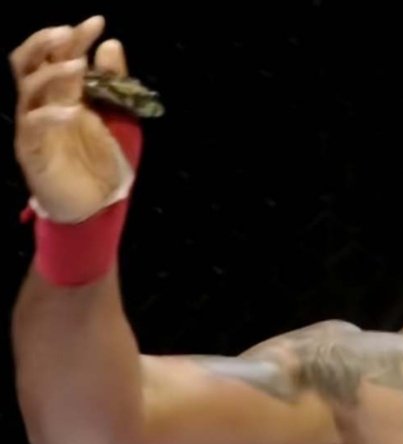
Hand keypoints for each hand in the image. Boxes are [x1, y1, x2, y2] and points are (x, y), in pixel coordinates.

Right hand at [10, 16, 134, 222]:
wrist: (98, 207)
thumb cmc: (106, 162)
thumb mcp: (120, 118)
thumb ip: (116, 84)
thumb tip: (112, 44)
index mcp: (66, 94)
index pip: (60, 56)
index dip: (75, 37)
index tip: (98, 22)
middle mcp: (45, 104)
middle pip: (29, 61)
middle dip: (47, 42)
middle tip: (70, 32)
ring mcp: (35, 126)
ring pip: (27, 87)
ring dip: (51, 73)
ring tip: (78, 67)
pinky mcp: (32, 151)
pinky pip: (33, 126)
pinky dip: (51, 114)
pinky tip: (73, 111)